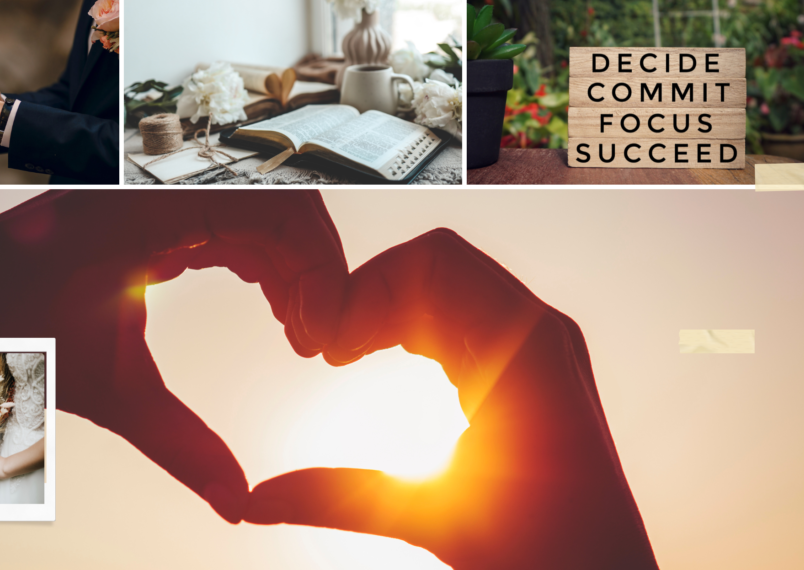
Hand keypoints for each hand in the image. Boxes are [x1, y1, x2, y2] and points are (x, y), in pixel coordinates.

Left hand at [0, 191, 346, 522]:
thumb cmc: (5, 330)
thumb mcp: (108, 391)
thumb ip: (181, 445)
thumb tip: (242, 502)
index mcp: (142, 212)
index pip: (268, 209)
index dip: (315, 267)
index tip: (326, 334)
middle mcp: (149, 188)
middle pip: (273, 200)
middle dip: (312, 265)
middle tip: (324, 336)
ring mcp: (146, 191)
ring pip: (253, 205)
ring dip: (289, 261)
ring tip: (301, 327)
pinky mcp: (143, 205)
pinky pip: (225, 215)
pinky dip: (259, 256)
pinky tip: (271, 302)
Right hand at [244, 229, 657, 569]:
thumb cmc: (548, 556)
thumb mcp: (435, 519)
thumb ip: (337, 500)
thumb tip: (255, 500)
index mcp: (523, 351)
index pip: (433, 261)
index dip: (367, 287)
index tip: (327, 345)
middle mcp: (539, 332)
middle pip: (438, 262)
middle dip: (372, 293)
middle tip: (327, 346)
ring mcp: (540, 345)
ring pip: (450, 283)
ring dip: (390, 307)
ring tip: (345, 353)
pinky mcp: (533, 363)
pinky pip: (465, 312)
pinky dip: (414, 324)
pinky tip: (382, 356)